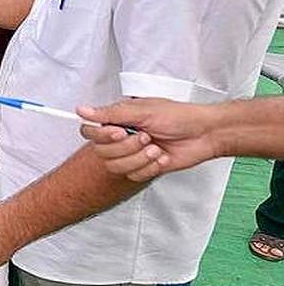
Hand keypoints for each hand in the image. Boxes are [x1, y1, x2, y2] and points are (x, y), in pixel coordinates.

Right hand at [77, 99, 219, 181]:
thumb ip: (110, 113)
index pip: (90, 131)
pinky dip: (151, 168)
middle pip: (102, 152)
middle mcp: (121, 137)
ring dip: (139, 159)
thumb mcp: (143, 111)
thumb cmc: (178, 117)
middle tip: (147, 137)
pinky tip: (162, 158)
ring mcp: (132, 154)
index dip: (102, 136)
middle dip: (127, 148)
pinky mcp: (144, 168)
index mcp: (117, 120)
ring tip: (156, 149)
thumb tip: (82, 110)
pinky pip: (135, 176)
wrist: (204, 134)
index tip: (120, 132)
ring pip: (117, 167)